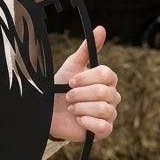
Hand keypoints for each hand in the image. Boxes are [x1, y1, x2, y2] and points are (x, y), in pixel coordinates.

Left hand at [49, 25, 120, 141]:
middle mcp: (112, 97)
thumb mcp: (72, 66)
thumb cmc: (61, 87)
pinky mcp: (103, 131)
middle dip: (79, 94)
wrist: (48, 111)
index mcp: (107, 81)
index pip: (107, 75)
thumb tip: (101, 28)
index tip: (71, 81)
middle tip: (68, 96)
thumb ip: (86, 49)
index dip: (87, 78)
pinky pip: (102, 126)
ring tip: (71, 108)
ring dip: (80, 108)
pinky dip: (86, 122)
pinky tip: (77, 119)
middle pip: (103, 92)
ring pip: (102, 109)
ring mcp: (109, 115)